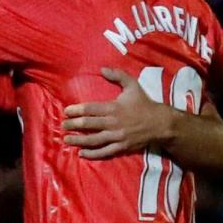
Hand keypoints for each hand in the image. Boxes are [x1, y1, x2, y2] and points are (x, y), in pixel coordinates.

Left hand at [62, 67, 177, 158]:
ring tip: (67, 140)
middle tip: (62, 126)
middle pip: (89, 124)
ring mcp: (117, 137)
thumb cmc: (144, 104)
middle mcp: (113, 123)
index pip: (90, 109)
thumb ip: (117, 75)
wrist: (160, 123)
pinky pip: (105, 152)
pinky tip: (82, 153)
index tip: (66, 111)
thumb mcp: (133, 85)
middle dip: (73, 125)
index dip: (76, 110)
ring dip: (79, 140)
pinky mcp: (122, 147)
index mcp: (114, 108)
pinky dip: (93, 154)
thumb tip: (102, 68)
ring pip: (94, 140)